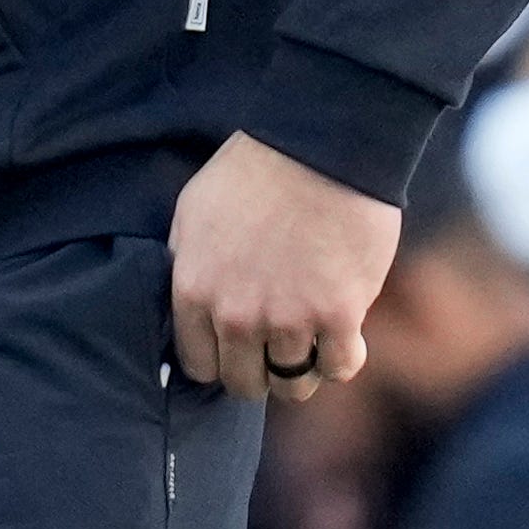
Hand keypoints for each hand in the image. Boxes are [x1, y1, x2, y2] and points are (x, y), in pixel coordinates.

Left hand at [173, 135, 403, 390]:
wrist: (320, 143)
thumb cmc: (254, 168)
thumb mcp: (193, 212)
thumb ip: (185, 265)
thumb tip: (183, 307)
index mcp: (195, 292)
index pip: (199, 366)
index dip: (220, 358)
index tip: (237, 346)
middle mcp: (237, 316)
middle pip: (244, 383)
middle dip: (259, 370)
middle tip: (276, 346)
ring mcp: (289, 320)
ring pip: (293, 384)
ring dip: (303, 367)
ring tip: (312, 340)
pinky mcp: (339, 314)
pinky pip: (340, 368)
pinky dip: (342, 358)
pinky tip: (345, 335)